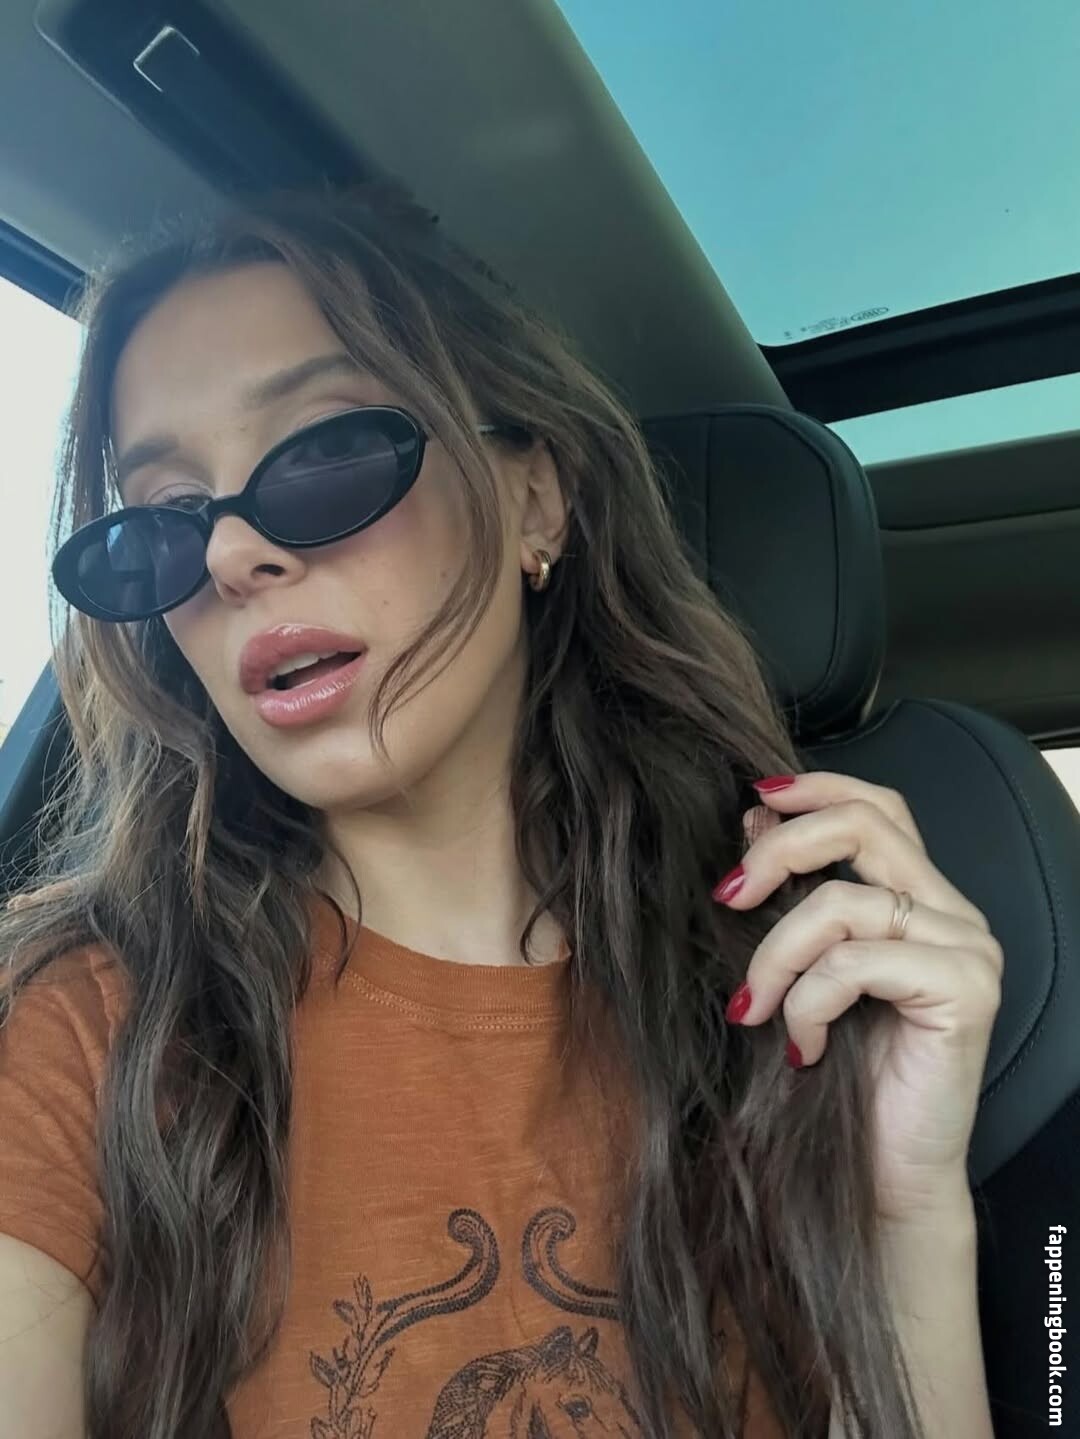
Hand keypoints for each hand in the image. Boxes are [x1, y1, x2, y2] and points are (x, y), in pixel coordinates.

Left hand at [713, 771, 1002, 1225]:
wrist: (880, 1179)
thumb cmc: (837, 1080)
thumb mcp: (799, 973)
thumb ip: (789, 898)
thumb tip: (753, 822)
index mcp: (917, 898)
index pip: (879, 806)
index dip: (818, 788)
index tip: (754, 799)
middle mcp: (951, 912)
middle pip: (864, 826)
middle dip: (780, 851)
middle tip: (728, 897)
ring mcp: (967, 948)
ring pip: (843, 901)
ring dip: (776, 953)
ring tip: (754, 1009)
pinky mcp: (965, 990)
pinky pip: (856, 963)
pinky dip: (809, 1001)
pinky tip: (804, 1047)